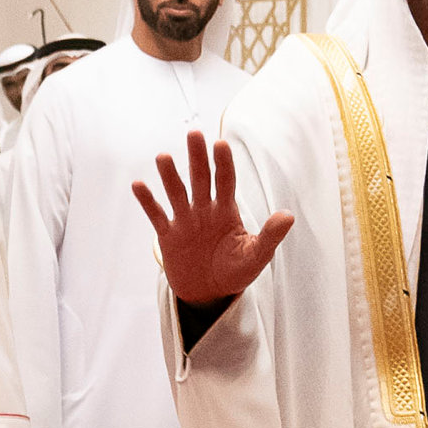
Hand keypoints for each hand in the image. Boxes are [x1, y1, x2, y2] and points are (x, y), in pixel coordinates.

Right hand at [132, 130, 295, 306]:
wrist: (210, 293)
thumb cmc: (235, 271)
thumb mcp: (256, 256)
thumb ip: (270, 236)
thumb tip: (288, 216)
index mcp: (226, 210)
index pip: (226, 181)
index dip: (224, 163)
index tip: (221, 144)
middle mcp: (204, 210)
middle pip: (201, 178)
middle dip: (198, 157)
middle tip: (194, 134)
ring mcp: (185, 221)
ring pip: (176, 192)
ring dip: (170, 175)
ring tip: (163, 156)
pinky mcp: (168, 236)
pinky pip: (157, 215)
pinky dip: (147, 201)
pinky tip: (138, 184)